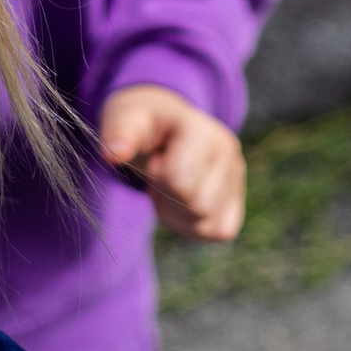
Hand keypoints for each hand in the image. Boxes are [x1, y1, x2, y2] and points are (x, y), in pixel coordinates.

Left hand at [100, 84, 247, 241]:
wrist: (159, 125)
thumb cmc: (140, 124)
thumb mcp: (124, 119)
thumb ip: (120, 134)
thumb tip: (113, 153)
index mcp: (202, 130)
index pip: (182, 183)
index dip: (159, 179)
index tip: (154, 160)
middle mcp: (227, 151)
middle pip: (198, 207)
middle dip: (169, 198)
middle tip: (160, 175)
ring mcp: (236, 174)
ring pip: (210, 224)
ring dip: (180, 215)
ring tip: (171, 187)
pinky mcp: (236, 197)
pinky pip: (221, 231)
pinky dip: (196, 226)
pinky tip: (182, 203)